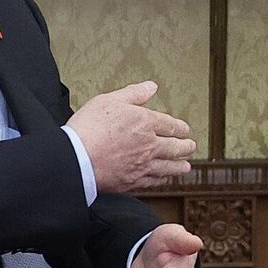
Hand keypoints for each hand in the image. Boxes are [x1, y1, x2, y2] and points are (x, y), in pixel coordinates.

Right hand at [67, 81, 196, 193]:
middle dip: (186, 147)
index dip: (180, 127)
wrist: (77, 159)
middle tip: (191, 147)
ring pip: (170, 166)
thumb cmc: (89, 128)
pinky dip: (164, 179)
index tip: (185, 130)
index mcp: (145, 123)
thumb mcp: (109, 101)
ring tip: (186, 166)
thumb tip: (151, 87)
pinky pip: (155, 181)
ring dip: (180, 166)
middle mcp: (150, 145)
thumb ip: (133, 94)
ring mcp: (144, 165)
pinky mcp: (135, 180)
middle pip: (176, 147)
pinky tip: (165, 178)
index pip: (171, 125)